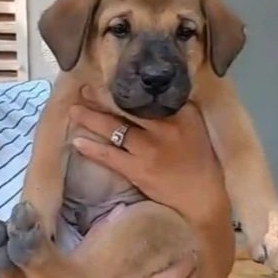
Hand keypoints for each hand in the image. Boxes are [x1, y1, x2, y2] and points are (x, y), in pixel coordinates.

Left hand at [68, 87, 234, 277]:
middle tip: (83, 89)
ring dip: (90, 118)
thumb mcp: (194, 127)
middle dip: (101, 97)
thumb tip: (147, 94)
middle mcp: (165, 127)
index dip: (125, 87)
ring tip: (73, 111)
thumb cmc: (199, 161)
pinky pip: (109, 155)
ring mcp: (149, 149)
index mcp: (181, 113)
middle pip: (126, 107)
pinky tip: (76, 142)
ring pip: (113, 128)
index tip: (107, 79)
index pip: (149, 96)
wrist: (203, 198)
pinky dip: (91, 148)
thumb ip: (174, 110)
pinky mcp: (138, 169)